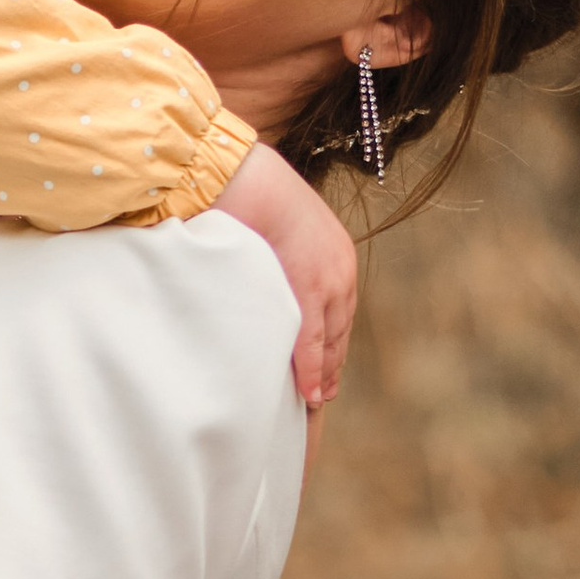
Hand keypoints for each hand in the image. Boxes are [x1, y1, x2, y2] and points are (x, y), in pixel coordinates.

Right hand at [214, 141, 358, 409]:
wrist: (240, 175)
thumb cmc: (241, 194)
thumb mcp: (267, 230)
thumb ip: (273, 258)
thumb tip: (254, 278)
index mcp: (333, 254)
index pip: (336, 313)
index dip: (330, 346)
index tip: (324, 375)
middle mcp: (339, 271)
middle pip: (339, 332)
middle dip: (331, 366)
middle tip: (323, 396)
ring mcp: (328, 282)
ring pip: (331, 343)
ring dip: (323, 375)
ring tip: (314, 403)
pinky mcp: (312, 291)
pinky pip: (314, 343)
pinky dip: (312, 372)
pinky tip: (310, 395)